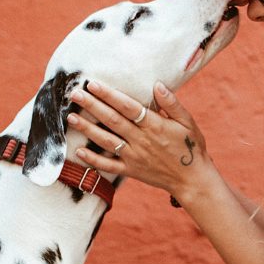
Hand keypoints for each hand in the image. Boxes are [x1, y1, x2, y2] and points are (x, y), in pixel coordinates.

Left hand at [66, 80, 212, 196]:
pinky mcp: (131, 170)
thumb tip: (157, 85)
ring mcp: (134, 156)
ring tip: (71, 117)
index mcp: (155, 125)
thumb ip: (172, 104)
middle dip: (92, 105)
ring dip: (87, 128)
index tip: (94, 84)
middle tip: (75, 94)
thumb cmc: (191, 146)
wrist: (193, 179)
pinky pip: (109, 165)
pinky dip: (93, 159)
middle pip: (112, 120)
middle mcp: (141, 140)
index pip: (127, 106)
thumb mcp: (187, 122)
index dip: (109, 95)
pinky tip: (79, 151)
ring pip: (106, 140)